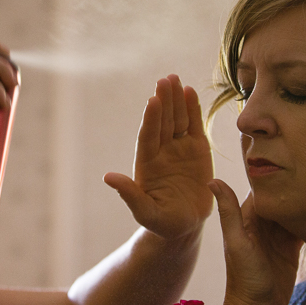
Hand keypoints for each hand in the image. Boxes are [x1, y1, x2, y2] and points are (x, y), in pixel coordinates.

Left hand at [104, 75, 213, 240]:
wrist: (184, 225)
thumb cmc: (162, 222)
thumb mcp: (145, 212)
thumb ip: (129, 195)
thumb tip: (108, 177)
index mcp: (147, 163)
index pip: (149, 136)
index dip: (151, 119)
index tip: (153, 101)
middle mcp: (162, 151)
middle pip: (162, 122)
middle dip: (164, 101)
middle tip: (165, 80)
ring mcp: (179, 148)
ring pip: (177, 119)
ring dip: (176, 99)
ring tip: (175, 79)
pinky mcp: (197, 149)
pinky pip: (195, 125)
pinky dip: (193, 109)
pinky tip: (190, 92)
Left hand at [210, 181, 301, 304]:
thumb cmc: (244, 280)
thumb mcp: (238, 243)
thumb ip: (229, 212)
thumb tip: (213, 180)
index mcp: (246, 221)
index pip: (260, 193)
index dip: (274, 181)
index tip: (291, 164)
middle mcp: (261, 228)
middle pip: (278, 202)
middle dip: (292, 191)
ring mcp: (276, 240)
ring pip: (290, 215)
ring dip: (302, 206)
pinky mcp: (289, 252)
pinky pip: (300, 231)